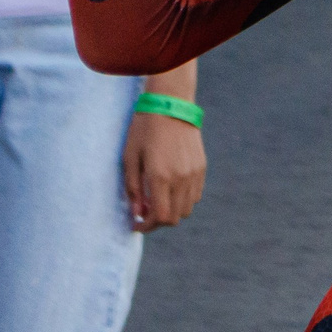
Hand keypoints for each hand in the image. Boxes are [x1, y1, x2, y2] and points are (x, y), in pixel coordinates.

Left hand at [122, 109, 206, 231]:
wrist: (171, 104)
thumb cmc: (145, 129)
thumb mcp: (130, 157)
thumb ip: (133, 188)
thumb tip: (136, 212)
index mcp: (161, 177)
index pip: (160, 217)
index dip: (147, 226)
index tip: (136, 224)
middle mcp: (181, 179)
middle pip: (174, 217)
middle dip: (158, 222)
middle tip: (144, 213)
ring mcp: (194, 173)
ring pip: (187, 209)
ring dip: (172, 211)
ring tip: (158, 201)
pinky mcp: (201, 166)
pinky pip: (195, 195)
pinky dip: (183, 200)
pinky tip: (170, 189)